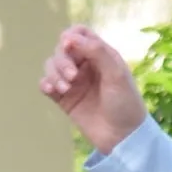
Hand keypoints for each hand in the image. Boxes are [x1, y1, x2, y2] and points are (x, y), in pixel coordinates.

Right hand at [40, 25, 145, 154]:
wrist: (122, 138)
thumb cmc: (125, 103)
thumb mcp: (116, 74)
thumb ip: (96, 51)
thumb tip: (68, 37)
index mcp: (101, 55)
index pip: (79, 34)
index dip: (70, 36)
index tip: (68, 46)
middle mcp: (86, 65)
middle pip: (62, 49)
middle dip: (62, 60)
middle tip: (72, 77)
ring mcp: (74, 82)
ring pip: (51, 65)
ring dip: (54, 73)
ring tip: (65, 89)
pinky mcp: (64, 99)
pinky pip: (47, 84)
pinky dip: (46, 84)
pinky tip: (52, 91)